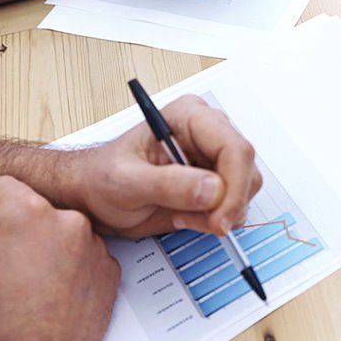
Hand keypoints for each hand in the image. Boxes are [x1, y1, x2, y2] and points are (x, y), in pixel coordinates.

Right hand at [0, 176, 118, 340]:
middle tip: (3, 269)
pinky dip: (69, 265)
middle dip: (18, 228)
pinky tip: (51, 292)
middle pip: (36, 207)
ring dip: (46, 245)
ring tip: (27, 285)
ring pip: (62, 229)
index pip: (3, 185)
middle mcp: (70, 222)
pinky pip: (84, 252)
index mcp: (29, 213)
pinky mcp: (111, 268)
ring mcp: (95, 245)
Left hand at [64, 94, 262, 236]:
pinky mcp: (217, 179)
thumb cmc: (101, 179)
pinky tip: (188, 217)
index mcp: (189, 117)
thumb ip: (169, 184)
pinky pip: (236, 202)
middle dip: (228, 203)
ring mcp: (214, 156)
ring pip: (247, 186)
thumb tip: (213, 189)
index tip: (219, 218)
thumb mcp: (126, 183)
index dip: (234, 187)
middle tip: (202, 222)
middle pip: (246, 168)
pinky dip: (218, 218)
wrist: (93, 195)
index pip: (235, 148)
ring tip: (184, 216)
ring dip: (222, 212)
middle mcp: (208, 132)